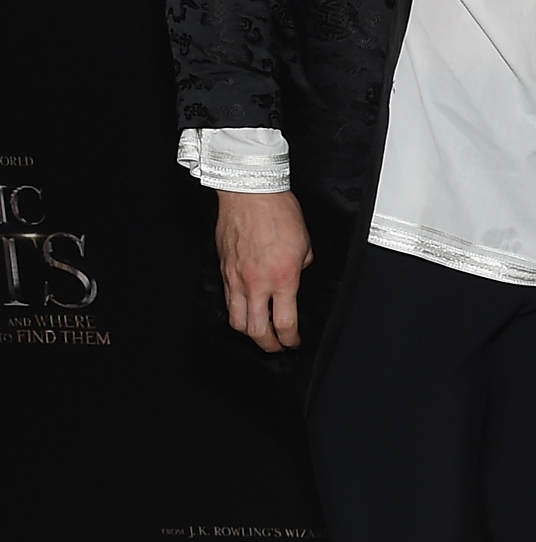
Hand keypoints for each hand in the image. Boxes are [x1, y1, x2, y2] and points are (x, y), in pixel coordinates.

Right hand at [215, 189, 311, 352]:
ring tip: (259, 335)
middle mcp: (257, 283)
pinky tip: (244, 312)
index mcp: (283, 278)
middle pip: (257, 330)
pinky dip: (236, 312)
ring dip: (249, 333)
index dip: (290, 339)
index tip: (294, 342)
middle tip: (276, 346)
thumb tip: (295, 280)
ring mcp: (236, 278)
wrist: (250, 194)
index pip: (285, 323)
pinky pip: (227, 301)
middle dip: (269, 345)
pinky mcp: (223, 270)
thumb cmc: (279, 213)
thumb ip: (301, 268)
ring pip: (236, 320)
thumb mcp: (305, 245)